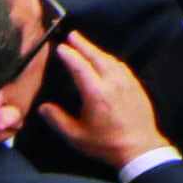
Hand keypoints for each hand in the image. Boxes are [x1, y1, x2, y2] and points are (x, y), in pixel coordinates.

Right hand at [35, 28, 167, 171]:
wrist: (140, 148)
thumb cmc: (106, 144)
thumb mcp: (76, 136)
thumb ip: (57, 120)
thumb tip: (42, 107)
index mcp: (97, 93)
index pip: (80, 66)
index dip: (70, 55)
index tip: (60, 46)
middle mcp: (113, 82)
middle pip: (96, 56)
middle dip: (83, 44)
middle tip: (72, 34)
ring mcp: (127, 82)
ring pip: (110, 59)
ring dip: (96, 50)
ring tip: (85, 45)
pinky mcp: (136, 85)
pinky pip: (120, 65)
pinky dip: (109, 58)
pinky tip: (105, 60)